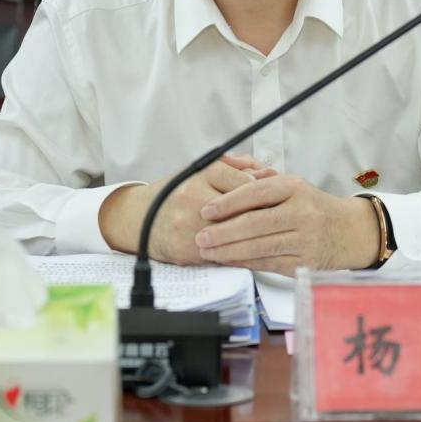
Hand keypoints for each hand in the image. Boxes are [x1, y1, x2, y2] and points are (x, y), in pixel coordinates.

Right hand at [97, 155, 274, 263]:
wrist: (140, 218)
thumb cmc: (177, 193)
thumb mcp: (204, 171)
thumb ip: (238, 167)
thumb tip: (269, 173)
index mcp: (201, 174)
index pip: (245, 183)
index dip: (264, 193)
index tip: (275, 198)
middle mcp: (193, 197)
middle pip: (242, 209)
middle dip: (265, 216)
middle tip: (280, 221)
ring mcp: (189, 224)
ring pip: (234, 235)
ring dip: (255, 238)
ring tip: (270, 237)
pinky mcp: (187, 249)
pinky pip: (222, 254)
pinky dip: (239, 254)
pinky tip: (252, 253)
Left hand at [193, 174, 380, 275]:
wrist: (351, 231)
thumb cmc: (314, 206)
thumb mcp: (293, 185)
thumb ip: (260, 180)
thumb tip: (222, 168)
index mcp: (295, 188)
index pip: (256, 193)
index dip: (228, 202)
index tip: (206, 210)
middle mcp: (301, 212)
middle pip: (255, 223)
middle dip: (223, 232)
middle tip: (200, 236)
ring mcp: (304, 239)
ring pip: (259, 246)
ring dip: (229, 251)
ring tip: (207, 251)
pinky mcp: (305, 262)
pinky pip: (268, 263)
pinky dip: (245, 263)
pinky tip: (228, 260)